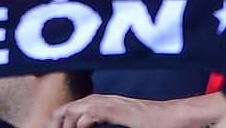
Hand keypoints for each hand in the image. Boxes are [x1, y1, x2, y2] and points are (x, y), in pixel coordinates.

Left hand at [48, 93, 166, 127]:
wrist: (176, 118)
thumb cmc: (157, 123)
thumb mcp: (131, 124)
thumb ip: (113, 122)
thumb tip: (92, 126)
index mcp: (111, 104)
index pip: (80, 105)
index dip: (64, 115)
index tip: (54, 126)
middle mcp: (110, 101)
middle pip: (76, 103)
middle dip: (60, 115)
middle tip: (49, 127)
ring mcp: (116, 104)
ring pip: (82, 105)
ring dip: (69, 118)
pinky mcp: (121, 111)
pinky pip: (96, 112)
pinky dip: (84, 120)